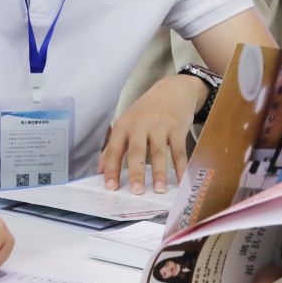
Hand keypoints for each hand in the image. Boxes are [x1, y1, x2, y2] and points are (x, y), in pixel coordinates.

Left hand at [100, 73, 201, 192]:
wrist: (172, 90)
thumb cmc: (146, 111)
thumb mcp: (126, 124)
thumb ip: (113, 147)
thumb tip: (99, 171)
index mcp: (124, 126)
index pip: (115, 150)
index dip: (112, 169)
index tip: (111, 188)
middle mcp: (140, 125)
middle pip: (137, 151)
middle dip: (137, 172)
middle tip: (136, 192)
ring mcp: (160, 126)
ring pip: (159, 152)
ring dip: (160, 173)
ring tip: (160, 190)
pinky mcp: (177, 128)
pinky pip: (179, 151)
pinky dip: (181, 167)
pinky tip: (182, 181)